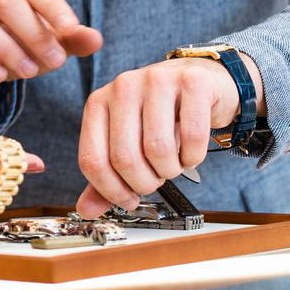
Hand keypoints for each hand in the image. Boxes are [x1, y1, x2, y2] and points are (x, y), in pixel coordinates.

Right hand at [0, 0, 103, 106]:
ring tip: (29, 73)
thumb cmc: (18, 50)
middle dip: (34, 32)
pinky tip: (0, 77)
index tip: (71, 28)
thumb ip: (71, 41)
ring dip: (8, 48)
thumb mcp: (47, 46)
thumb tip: (97, 39)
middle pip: (7, 2)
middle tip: (56, 62)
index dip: (53, 5)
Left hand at [76, 56, 259, 217]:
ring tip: (174, 163)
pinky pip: (192, 136)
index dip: (111, 191)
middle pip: (125, 158)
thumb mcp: (128, 142)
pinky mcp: (193, 82)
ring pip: (158, 149)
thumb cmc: (161, 115)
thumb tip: (87, 210)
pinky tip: (191, 153)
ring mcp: (158, 80)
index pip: (92, 160)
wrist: (202, 81)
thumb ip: (108, 174)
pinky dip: (194, 157)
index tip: (129, 200)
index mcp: (99, 103)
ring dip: (170, 170)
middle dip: (145, 183)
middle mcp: (123, 87)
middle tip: (157, 179)